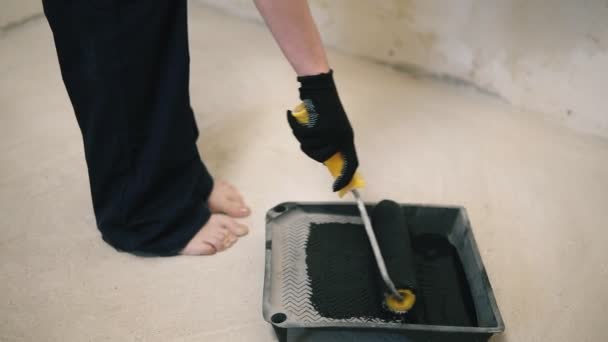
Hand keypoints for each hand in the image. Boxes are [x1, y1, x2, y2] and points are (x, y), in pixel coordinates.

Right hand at [287, 70, 358, 191]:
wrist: (319, 86)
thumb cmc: (324, 107)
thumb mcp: (334, 127)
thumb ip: (332, 143)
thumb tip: (326, 161)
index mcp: (347, 138)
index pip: (351, 163)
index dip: (345, 178)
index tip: (337, 188)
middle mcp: (341, 137)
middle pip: (322, 157)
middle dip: (310, 149)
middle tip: (307, 135)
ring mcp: (331, 132)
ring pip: (310, 147)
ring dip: (302, 136)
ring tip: (303, 123)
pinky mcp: (320, 126)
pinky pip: (303, 136)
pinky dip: (295, 126)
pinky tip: (293, 116)